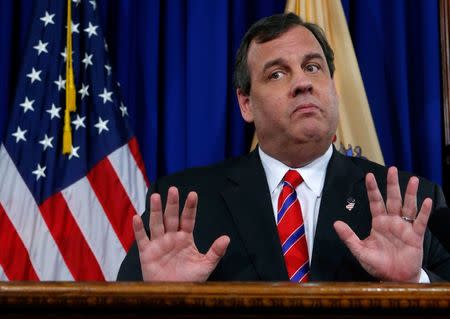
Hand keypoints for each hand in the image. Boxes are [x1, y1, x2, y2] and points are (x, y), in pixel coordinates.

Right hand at [133, 186, 229, 281]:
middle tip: (173, 189)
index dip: (190, 207)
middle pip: (171, 217)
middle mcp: (171, 237)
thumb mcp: (205, 266)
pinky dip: (139, 229)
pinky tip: (137, 218)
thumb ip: (215, 252)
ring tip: (156, 196)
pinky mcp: (147, 253)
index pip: (188, 219)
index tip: (193, 194)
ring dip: (156, 210)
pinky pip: (142, 239)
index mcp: (185, 238)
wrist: (173, 295)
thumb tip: (227, 238)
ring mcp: (159, 244)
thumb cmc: (190, 280)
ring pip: (156, 223)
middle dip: (172, 204)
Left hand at [334, 167, 431, 281]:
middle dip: (392, 184)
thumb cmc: (377, 264)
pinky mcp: (415, 236)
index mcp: (378, 222)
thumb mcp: (360, 250)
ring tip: (413, 180)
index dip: (372, 189)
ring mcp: (404, 227)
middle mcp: (392, 221)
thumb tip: (336, 223)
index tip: (369, 175)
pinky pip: (420, 222)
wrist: (394, 278)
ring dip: (410, 193)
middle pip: (392, 199)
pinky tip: (426, 200)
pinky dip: (423, 211)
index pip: (375, 202)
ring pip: (408, 206)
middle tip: (393, 169)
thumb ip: (349, 237)